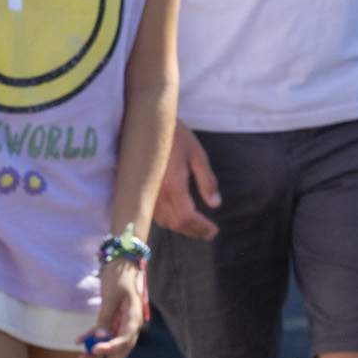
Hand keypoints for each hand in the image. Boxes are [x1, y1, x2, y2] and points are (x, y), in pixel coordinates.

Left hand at [82, 258, 146, 357]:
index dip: (111, 348)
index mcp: (133, 317)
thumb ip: (106, 317)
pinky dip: (92, 337)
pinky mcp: (112, 317)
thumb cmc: (119, 276)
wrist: (120, 262)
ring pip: (110, 342)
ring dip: (97, 351)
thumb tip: (102, 339)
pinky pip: (102, 331)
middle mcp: (129, 322)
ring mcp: (120, 321)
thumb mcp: (112, 295)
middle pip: (121, 348)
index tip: (96, 350)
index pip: (125, 339)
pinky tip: (79, 341)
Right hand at [153, 124, 221, 239]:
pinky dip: (170, 221)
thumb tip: (215, 204)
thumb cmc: (175, 136)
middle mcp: (157, 194)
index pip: (187, 217)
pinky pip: (155, 214)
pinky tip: (179, 218)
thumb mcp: (196, 154)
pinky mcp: (141, 191)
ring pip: (164, 222)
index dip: (200, 227)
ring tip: (198, 228)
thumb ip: (207, 180)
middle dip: (194, 231)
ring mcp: (147, 194)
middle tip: (209, 233)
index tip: (214, 230)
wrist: (145, 123)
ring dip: (182, 228)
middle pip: (176, 224)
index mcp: (173, 185)